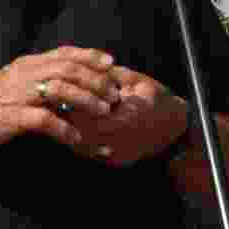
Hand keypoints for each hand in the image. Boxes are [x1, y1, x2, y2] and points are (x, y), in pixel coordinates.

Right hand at [0, 45, 121, 154]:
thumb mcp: (14, 81)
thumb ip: (37, 78)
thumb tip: (68, 82)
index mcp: (27, 64)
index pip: (64, 53)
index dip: (90, 56)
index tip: (112, 63)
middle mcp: (25, 74)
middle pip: (68, 69)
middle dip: (96, 80)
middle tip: (114, 95)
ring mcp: (18, 94)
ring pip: (60, 89)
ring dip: (86, 101)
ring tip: (104, 114)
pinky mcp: (12, 117)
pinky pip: (44, 120)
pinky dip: (64, 128)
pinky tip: (76, 138)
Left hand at [62, 66, 188, 166]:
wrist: (177, 128)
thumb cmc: (156, 98)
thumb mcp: (135, 79)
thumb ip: (109, 75)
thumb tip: (85, 66)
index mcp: (126, 116)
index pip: (89, 111)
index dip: (72, 100)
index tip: (57, 88)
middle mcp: (121, 139)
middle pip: (82, 130)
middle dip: (67, 117)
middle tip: (51, 102)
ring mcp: (119, 154)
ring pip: (84, 146)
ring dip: (69, 131)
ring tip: (56, 115)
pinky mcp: (117, 162)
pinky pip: (92, 153)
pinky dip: (79, 141)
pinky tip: (70, 129)